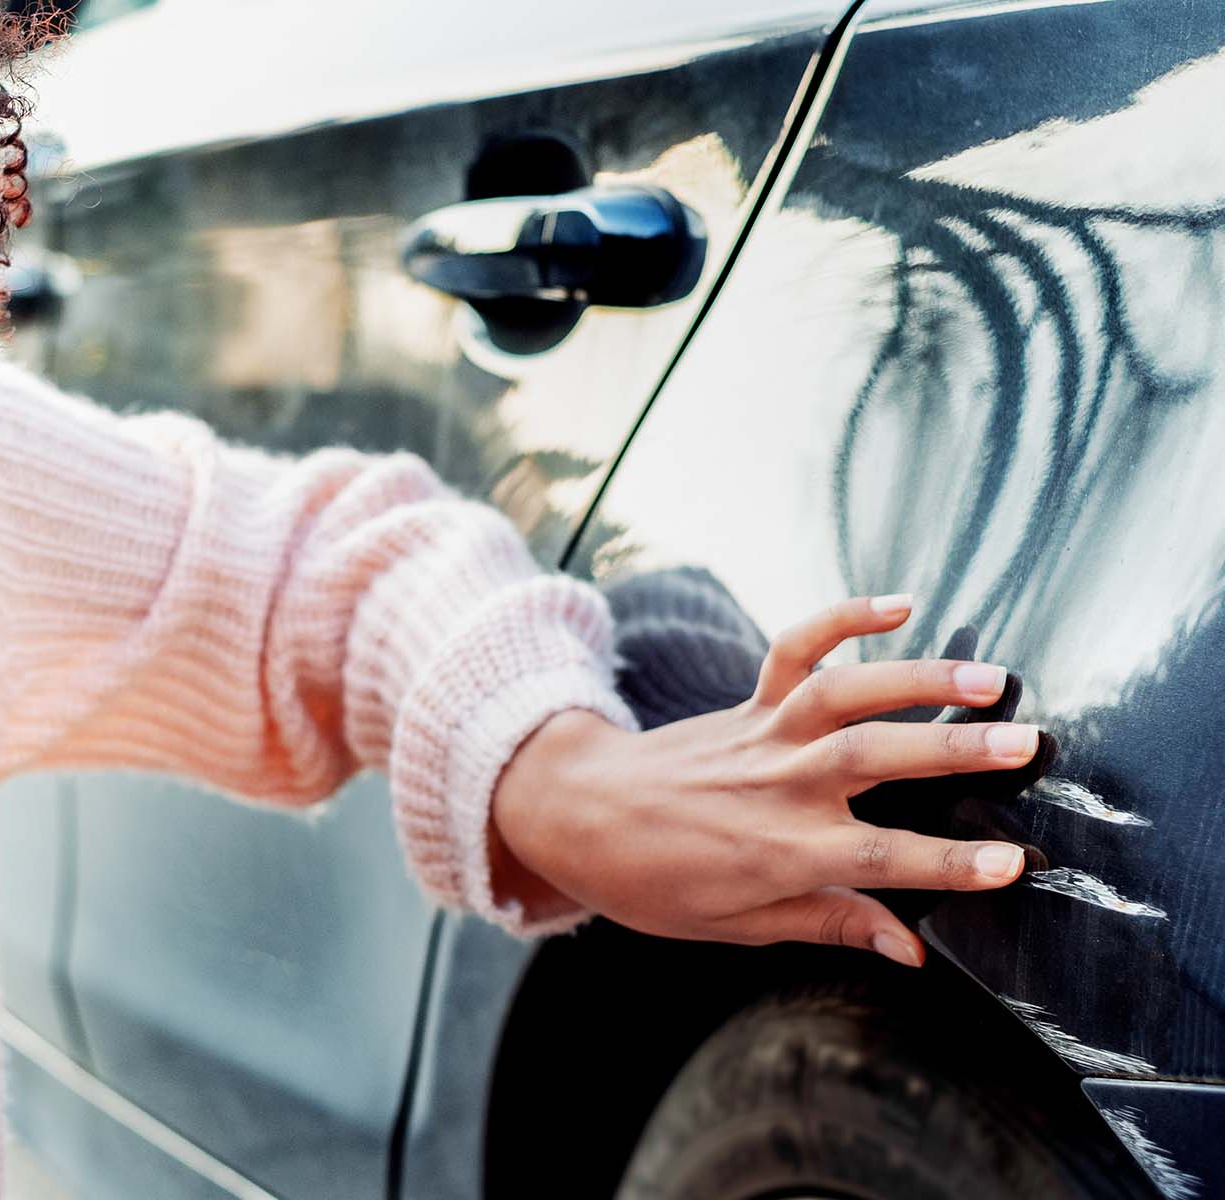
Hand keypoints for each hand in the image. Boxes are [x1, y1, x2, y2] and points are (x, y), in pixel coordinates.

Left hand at [490, 592, 1035, 967]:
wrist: (577, 817)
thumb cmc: (655, 882)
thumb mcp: (736, 926)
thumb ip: (828, 924)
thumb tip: (910, 948)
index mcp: (779, 852)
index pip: (878, 858)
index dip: (947, 864)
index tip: (1012, 863)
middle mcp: (777, 786)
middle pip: (874, 761)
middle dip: (953, 754)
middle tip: (1027, 746)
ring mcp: (763, 736)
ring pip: (845, 696)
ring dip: (917, 680)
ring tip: (990, 678)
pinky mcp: (749, 703)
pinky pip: (794, 650)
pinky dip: (841, 618)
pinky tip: (898, 603)